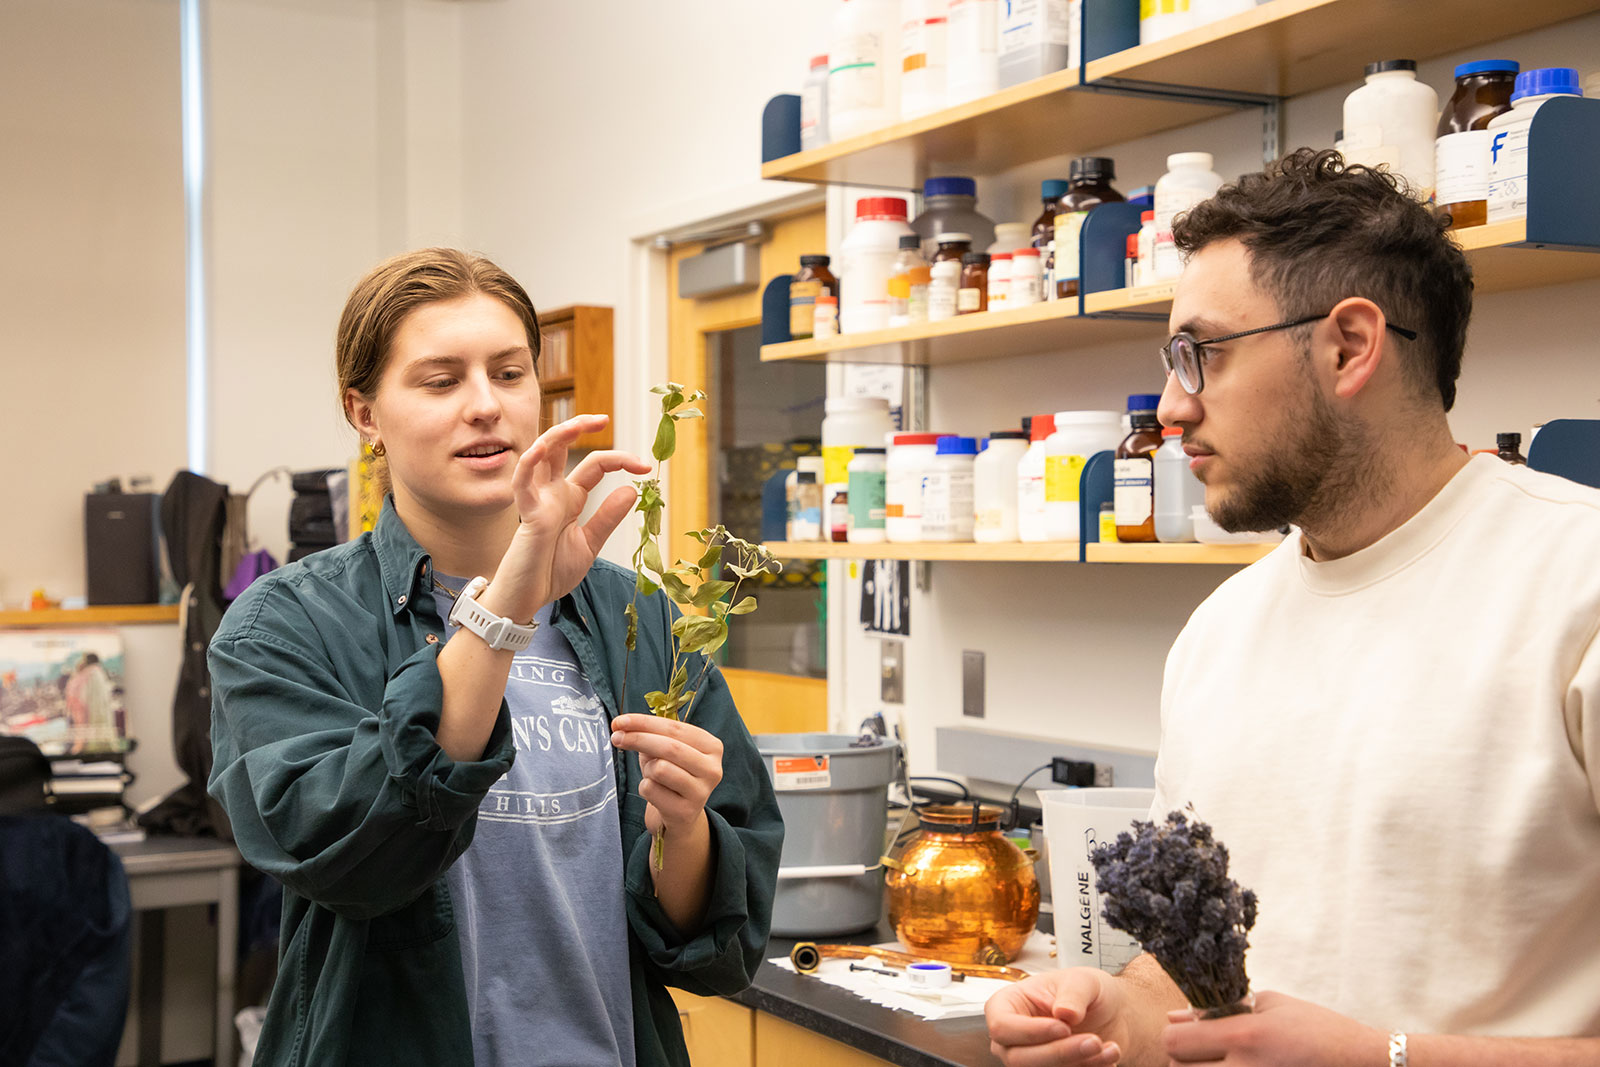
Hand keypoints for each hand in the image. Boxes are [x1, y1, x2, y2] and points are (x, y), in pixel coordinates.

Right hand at [487, 414, 651, 618]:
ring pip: (541, 454)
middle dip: (580, 426)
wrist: (527, 598)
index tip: (646, 466)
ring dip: (558, 434)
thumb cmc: (551, 571)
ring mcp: (538, 500)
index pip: (595, 466)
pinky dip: (530, 462)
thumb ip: (608, 517)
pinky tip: (542, 449)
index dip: (620, 460)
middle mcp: (553, 492)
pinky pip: (522, 482)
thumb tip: (632, 490)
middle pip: (562, 447)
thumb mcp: (590, 543)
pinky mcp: (526, 514)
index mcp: (570, 498)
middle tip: (603, 418)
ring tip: (581, 422)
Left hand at [609, 714, 723, 834]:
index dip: (644, 722)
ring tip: (652, 775)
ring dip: (647, 769)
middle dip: (638, 739)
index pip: (675, 728)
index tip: (619, 721)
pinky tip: (655, 792)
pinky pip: (651, 790)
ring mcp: (701, 792)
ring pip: (660, 769)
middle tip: (616, 737)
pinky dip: (645, 788)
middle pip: (669, 747)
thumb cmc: (671, 774)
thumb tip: (620, 725)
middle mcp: (712, 769)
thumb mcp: (665, 750)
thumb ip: (648, 734)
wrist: (679, 815)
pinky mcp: (685, 812)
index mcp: (712, 747)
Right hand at [986, 967, 1127, 1066]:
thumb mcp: (1082, 980)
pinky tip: (1107, 1058)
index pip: (1002, 1026)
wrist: (1109, 1013)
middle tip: (1094, 1041)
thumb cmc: (1085, 991)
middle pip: (1019, 1059)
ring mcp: (1028, 1060)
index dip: (1031, 1032)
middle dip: (1059, 1053)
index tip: (1064, 1027)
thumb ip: (1072, 993)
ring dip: (1079, 1064)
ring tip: (1109, 1048)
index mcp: (1006, 1005)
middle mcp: (1012, 1038)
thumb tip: (1064, 1013)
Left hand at [1164, 991, 1384, 1065]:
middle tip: (1205, 1054)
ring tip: (1225, 1064)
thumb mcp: (1272, 1005)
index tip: (1190, 1033)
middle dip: (1184, 1061)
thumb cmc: (1319, 1030)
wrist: (1365, 1065)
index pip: (1173, 1042)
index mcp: (1244, 1036)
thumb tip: (1175, 1017)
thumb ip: (1219, 1009)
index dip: (1175, 1035)